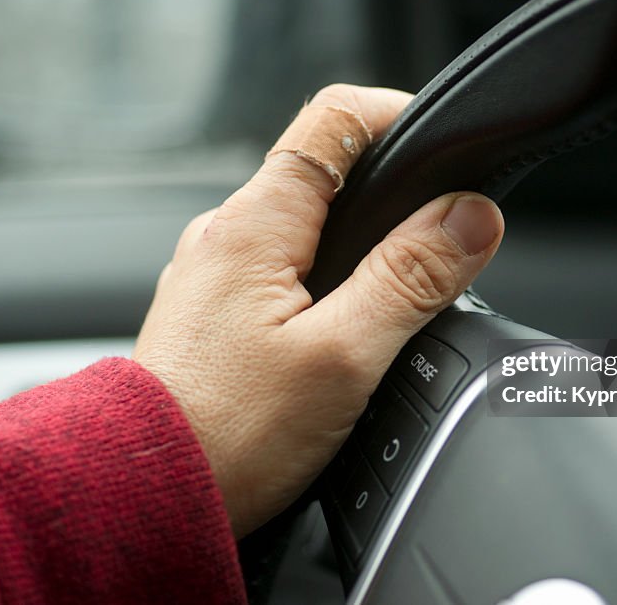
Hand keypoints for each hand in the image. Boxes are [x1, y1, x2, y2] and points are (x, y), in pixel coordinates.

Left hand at [133, 84, 503, 536]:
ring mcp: (212, 275)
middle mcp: (224, 235)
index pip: (334, 118)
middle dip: (390, 194)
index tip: (446, 154)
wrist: (144, 499)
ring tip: (394, 298)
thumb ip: (412, 277)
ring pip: (302, 227)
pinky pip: (277, 270)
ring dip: (357, 244)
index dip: (399, 117)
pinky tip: (338, 332)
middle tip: (439, 242)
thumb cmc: (227, 436)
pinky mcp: (211, 314)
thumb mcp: (343, 355)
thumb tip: (472, 216)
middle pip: (323, 172)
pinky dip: (322, 281)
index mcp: (256, 224)